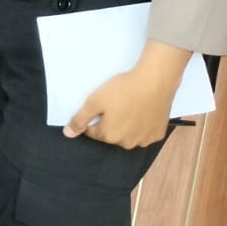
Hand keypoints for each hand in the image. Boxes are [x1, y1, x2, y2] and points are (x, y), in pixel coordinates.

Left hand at [66, 42, 189, 148]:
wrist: (155, 82)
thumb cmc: (123, 90)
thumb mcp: (94, 101)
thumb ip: (79, 119)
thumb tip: (68, 134)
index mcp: (110, 136)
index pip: (92, 132)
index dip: (93, 118)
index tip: (99, 105)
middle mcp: (127, 143)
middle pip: (111, 134)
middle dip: (109, 122)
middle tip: (115, 104)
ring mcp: (145, 140)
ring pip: (128, 134)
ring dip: (126, 125)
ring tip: (129, 106)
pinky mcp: (158, 134)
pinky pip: (144, 132)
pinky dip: (141, 125)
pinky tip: (142, 111)